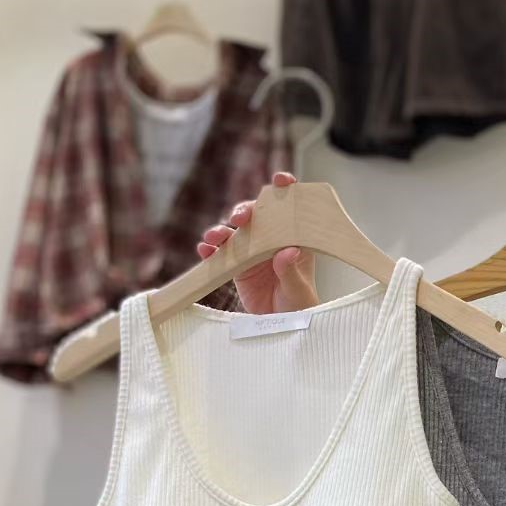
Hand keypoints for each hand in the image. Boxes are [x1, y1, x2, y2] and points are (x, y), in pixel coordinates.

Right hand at [196, 170, 319, 313]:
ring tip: (214, 237)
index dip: (284, 190)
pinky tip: (205, 251)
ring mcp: (252, 251)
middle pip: (256, 215)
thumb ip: (291, 270)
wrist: (283, 325)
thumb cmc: (299, 304)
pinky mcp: (237, 265)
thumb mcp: (298, 289)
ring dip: (221, 230)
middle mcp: (271, 239)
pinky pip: (221, 254)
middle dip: (245, 211)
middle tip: (240, 218)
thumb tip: (289, 251)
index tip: (280, 181)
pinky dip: (211, 250)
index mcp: (293, 238)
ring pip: (234, 232)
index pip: (290, 208)